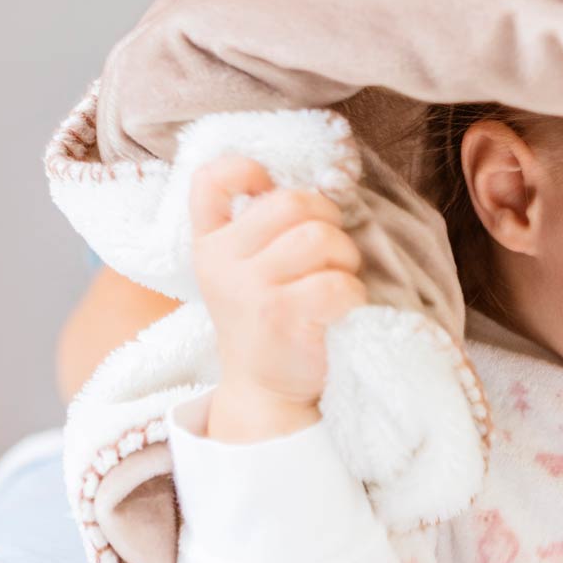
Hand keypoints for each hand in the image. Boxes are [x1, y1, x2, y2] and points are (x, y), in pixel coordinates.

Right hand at [188, 155, 366, 440]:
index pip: (209, 181)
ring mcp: (249, 289)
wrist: (265, 392)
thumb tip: (314, 181)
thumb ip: (255, 227)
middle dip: (327, 219)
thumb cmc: (268, 320)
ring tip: (338, 278)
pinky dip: (353, 293)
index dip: (244, 170)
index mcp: (211, 244)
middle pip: (292, 202)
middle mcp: (222, 262)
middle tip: (330, 250)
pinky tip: (343, 308)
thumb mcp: (242, 271)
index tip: (268, 187)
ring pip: (319, 237)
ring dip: (345, 256)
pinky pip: (337, 282)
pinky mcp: (282, 317)